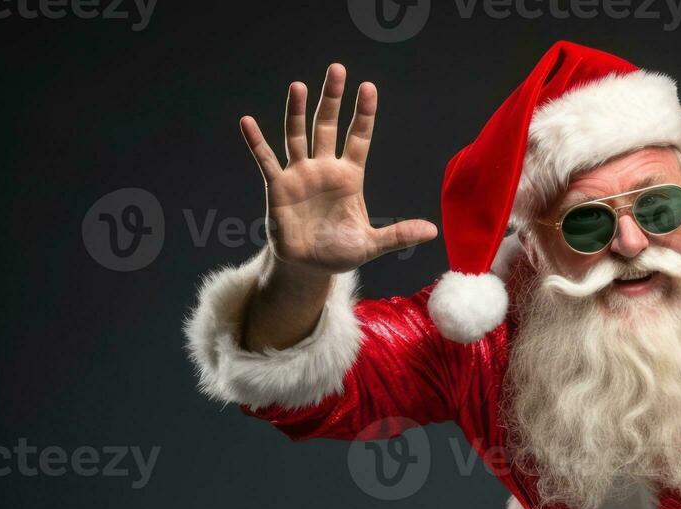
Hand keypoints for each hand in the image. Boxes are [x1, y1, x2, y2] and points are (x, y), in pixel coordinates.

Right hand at [239, 63, 435, 273]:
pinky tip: (247, 122)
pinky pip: (265, 160)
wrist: (308, 267)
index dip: (364, 114)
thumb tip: (433, 231)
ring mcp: (300, 175)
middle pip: (328, 126)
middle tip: (338, 69)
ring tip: (299, 86)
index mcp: (349, 178)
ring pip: (298, 136)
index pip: (359, 138)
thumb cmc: (339, 251)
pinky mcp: (278, 187)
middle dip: (332, 99)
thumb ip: (399, 235)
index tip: (368, 87)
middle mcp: (324, 169)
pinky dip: (256, 142)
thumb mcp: (371, 244)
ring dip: (296, 112)